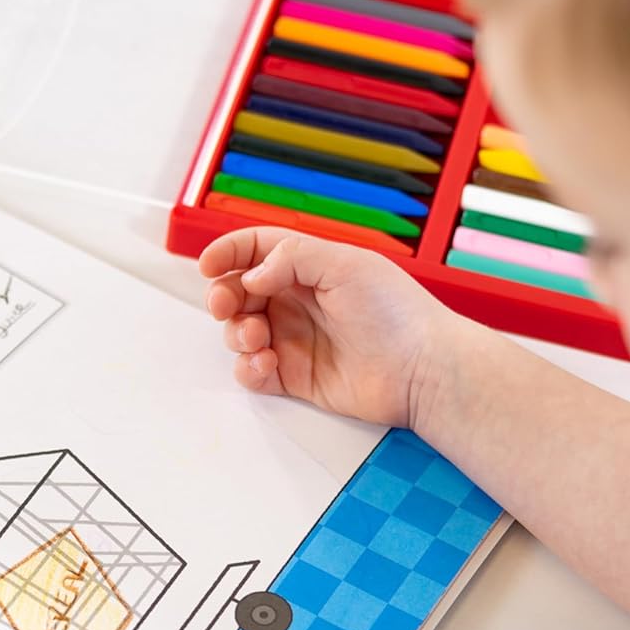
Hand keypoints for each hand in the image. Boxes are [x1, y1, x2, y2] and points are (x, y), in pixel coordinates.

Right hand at [200, 227, 460, 429]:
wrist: (422, 369)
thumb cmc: (396, 312)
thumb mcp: (345, 264)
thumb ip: (290, 258)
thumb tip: (250, 275)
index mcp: (310, 267)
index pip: (257, 251)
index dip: (229, 254)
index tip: (208, 265)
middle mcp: (298, 302)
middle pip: (240, 292)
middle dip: (223, 296)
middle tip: (225, 305)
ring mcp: (295, 340)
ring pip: (240, 332)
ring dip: (236, 332)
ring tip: (256, 337)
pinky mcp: (295, 378)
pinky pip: (253, 372)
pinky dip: (248, 368)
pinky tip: (265, 364)